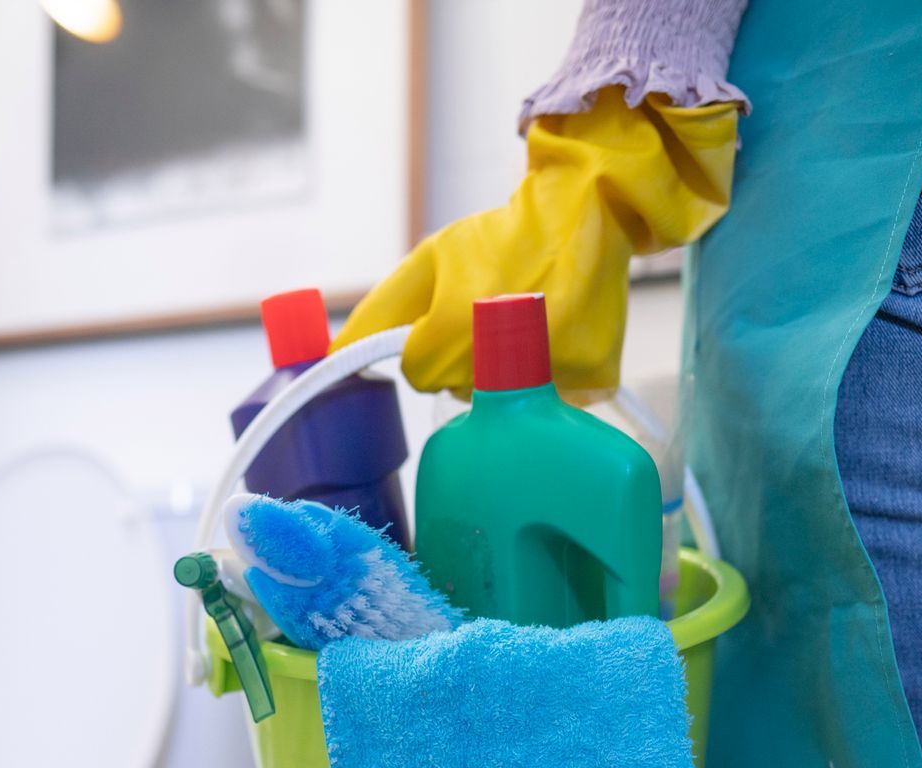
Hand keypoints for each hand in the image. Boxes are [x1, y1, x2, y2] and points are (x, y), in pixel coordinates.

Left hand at [336, 87, 737, 397]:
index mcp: (454, 327)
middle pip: (461, 390)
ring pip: (508, 401)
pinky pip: (556, 399)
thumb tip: (328, 355)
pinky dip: (554, 375)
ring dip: (509, 371)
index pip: (418, 374)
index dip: (429, 345)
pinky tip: (561, 333)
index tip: (451, 317)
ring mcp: (554, 370)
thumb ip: (377, 313)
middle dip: (467, 360)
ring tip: (530, 319)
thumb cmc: (498, 238)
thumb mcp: (429, 261)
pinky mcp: (593, 378)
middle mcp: (504, 355)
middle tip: (493, 312)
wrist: (585, 211)